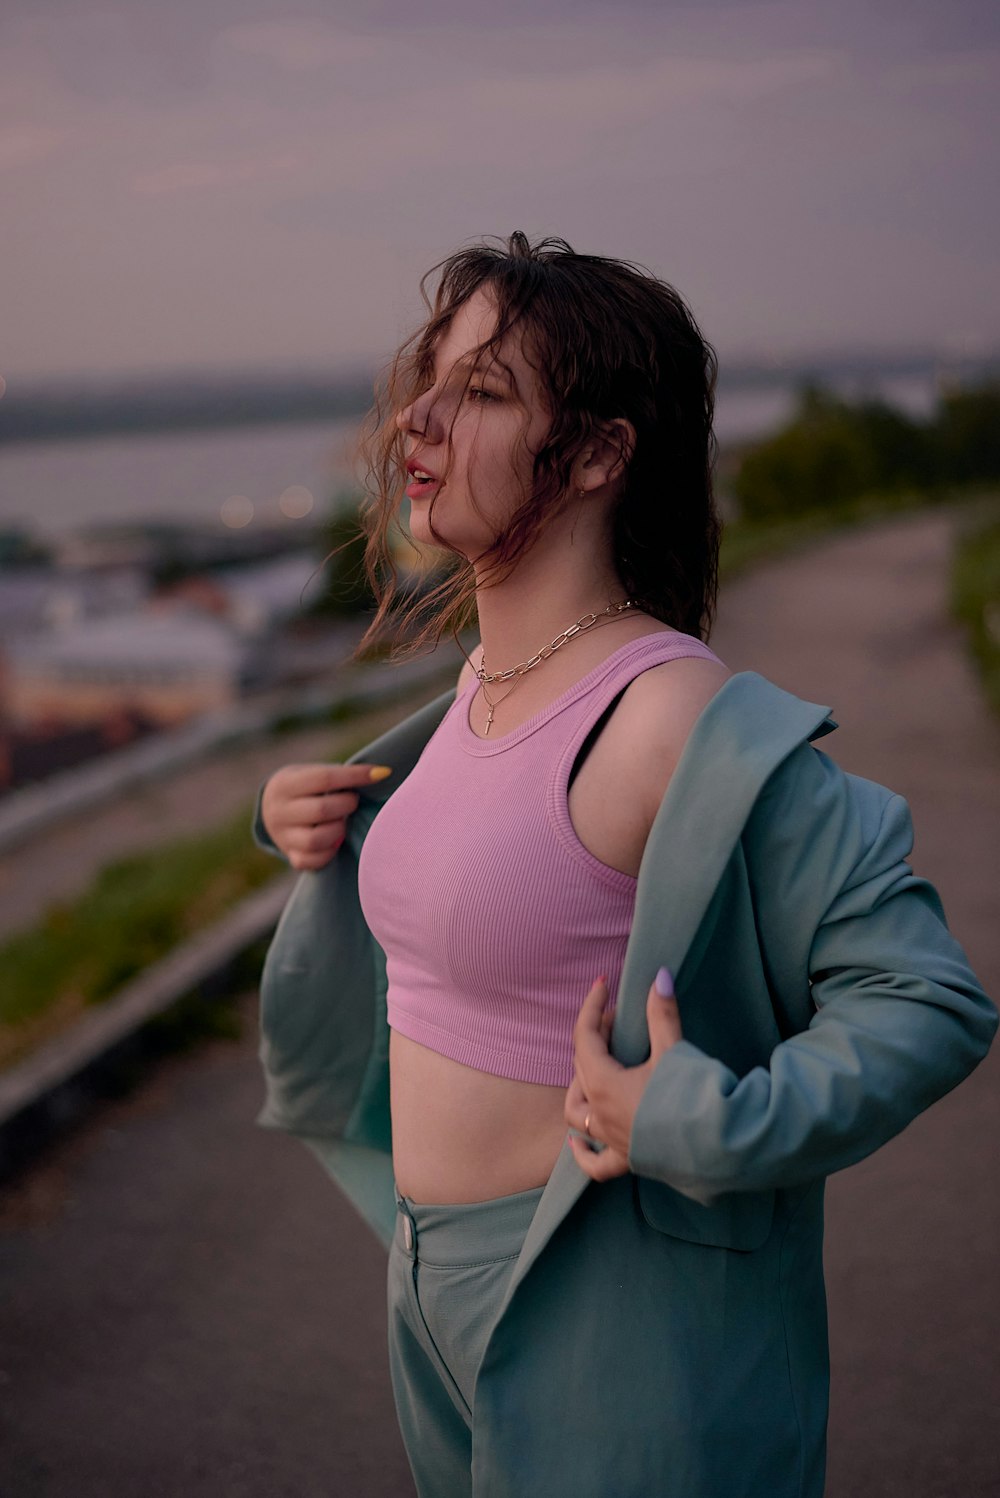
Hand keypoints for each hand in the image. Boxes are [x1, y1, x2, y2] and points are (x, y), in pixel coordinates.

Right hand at [260, 762, 390, 869]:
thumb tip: (380, 774)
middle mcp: (278, 811)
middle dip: (347, 805)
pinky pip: (314, 861)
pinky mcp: (292, 857)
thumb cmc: (306, 788)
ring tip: (342, 821)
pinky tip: (336, 840)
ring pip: (316, 840)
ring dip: (339, 830)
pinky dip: (331, 851)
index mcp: (284, 784)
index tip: (382, 774)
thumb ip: (339, 776)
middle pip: (321, 810)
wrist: (272, 810)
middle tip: (353, 801)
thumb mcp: (312, 774)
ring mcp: (283, 837)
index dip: (356, 776)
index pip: (324, 779)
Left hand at [565, 968, 682, 1181]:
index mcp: (603, 1083)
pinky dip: (582, 1151)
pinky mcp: (628, 1159)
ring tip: (593, 1069)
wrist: (715, 1148)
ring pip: (577, 1112)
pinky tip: (576, 1143)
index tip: (603, 984)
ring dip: (579, 1087)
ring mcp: (611, 1138)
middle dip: (596, 1037)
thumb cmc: (690, 1097)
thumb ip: (661, 1014)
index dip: (592, 1006)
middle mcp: (599, 1112)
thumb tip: (660, 977)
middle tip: (619, 1019)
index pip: (585, 1036)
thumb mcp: (673, 1051)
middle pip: (583, 1067)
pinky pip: (595, 1161)